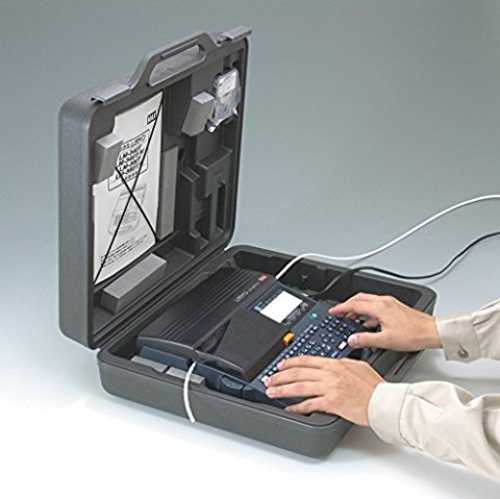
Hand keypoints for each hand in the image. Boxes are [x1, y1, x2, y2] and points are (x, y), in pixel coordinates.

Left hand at [265, 356, 383, 424]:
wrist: (383, 401)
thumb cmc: (374, 386)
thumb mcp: (358, 365)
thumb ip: (343, 363)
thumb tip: (334, 362)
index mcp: (334, 364)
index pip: (306, 360)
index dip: (289, 363)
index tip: (280, 365)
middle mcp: (329, 374)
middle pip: (298, 373)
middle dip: (280, 376)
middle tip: (270, 379)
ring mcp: (329, 388)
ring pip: (299, 387)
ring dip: (282, 390)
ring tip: (272, 392)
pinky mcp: (331, 403)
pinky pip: (309, 404)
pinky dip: (297, 407)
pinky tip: (289, 408)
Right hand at [330, 293, 439, 351]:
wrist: (432, 332)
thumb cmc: (414, 334)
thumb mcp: (385, 341)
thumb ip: (366, 340)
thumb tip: (352, 340)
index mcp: (379, 307)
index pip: (354, 304)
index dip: (341, 308)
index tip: (333, 311)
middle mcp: (384, 302)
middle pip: (359, 299)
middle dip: (347, 305)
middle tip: (340, 312)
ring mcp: (390, 304)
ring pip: (368, 301)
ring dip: (358, 308)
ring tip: (351, 318)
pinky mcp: (395, 308)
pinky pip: (376, 306)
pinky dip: (368, 312)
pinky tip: (368, 323)